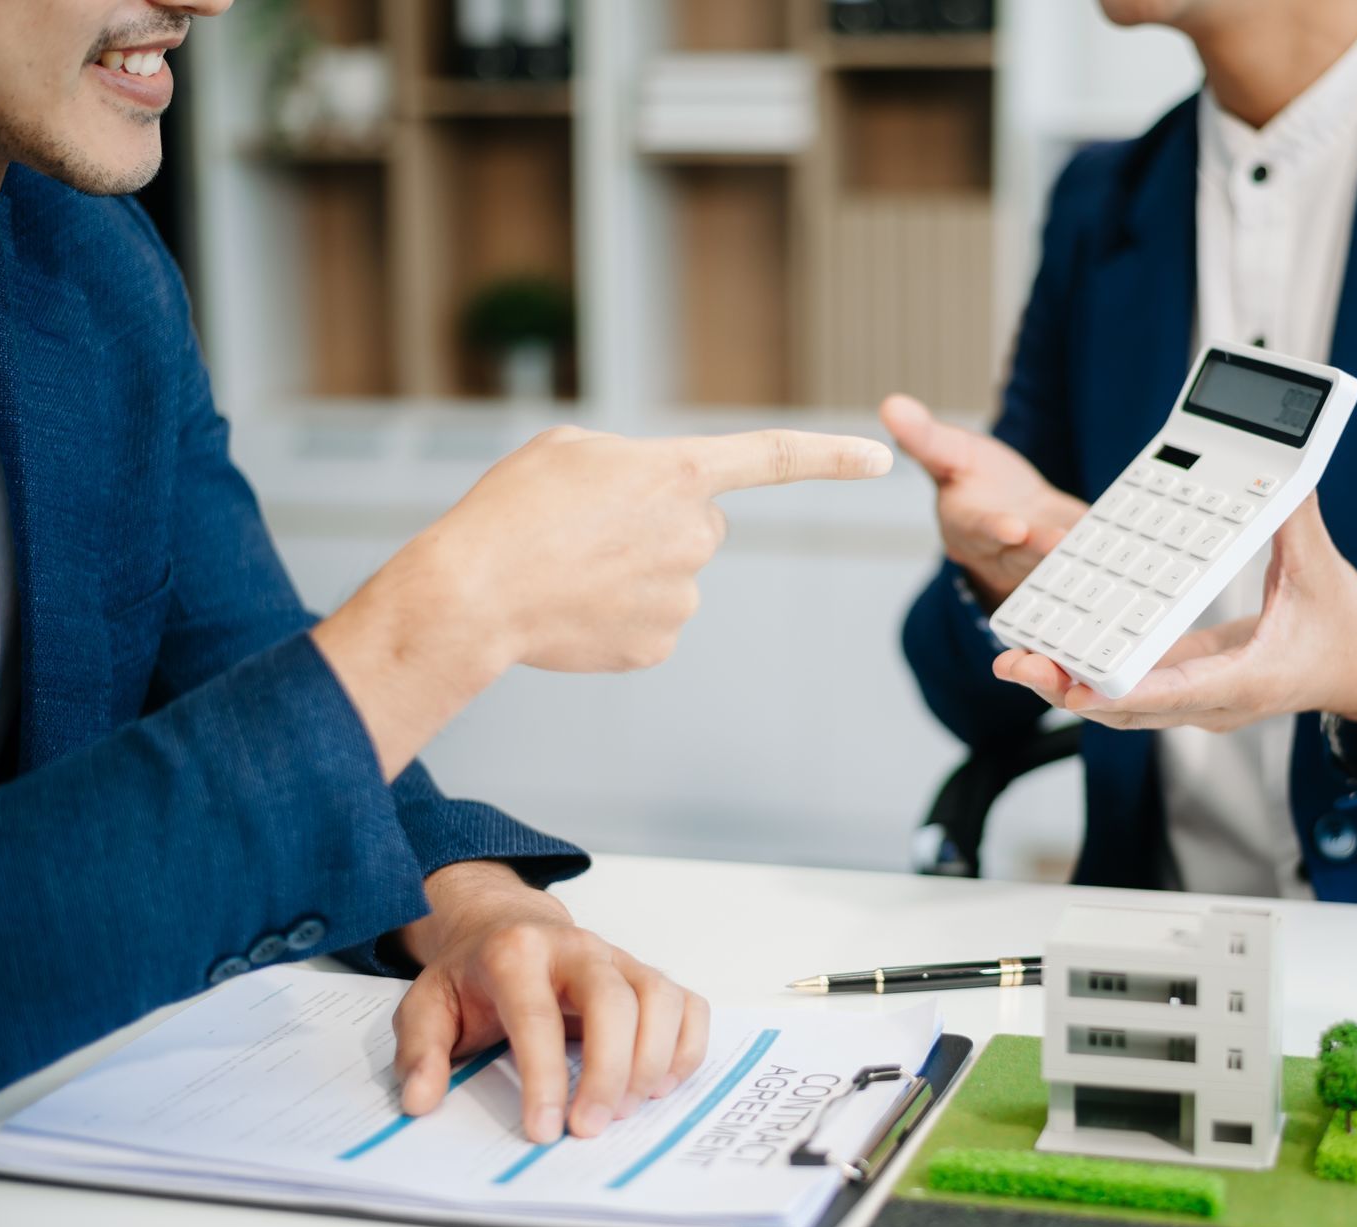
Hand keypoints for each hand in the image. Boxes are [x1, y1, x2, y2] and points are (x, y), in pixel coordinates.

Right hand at [314, 427, 892, 777]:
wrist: (473, 593)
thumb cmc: (512, 511)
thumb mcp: (569, 452)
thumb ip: (630, 464)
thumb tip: (654, 502)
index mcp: (681, 473)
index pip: (775, 457)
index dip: (831, 456)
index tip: (882, 459)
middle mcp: (696, 534)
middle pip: (703, 525)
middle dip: (664, 525)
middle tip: (595, 530)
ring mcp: (682, 596)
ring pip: (674, 576)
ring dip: (634, 571)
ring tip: (571, 569)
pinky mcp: (659, 644)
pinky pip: (651, 622)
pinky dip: (617, 615)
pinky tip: (575, 608)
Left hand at [390, 861, 709, 1144]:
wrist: (505, 926)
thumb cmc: (471, 975)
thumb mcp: (425, 1006)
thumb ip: (420, 1052)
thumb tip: (422, 1101)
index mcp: (516, 953)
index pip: (537, 1015)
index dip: (543, 1077)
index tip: (543, 1130)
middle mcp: (577, 947)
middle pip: (613, 1000)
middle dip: (609, 1071)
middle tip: (590, 1128)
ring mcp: (619, 958)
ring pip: (659, 997)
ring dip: (652, 1060)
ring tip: (626, 1109)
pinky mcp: (646, 974)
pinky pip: (688, 1004)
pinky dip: (686, 1047)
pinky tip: (660, 1084)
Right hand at [881, 394, 1087, 606]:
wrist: (1015, 507)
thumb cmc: (978, 482)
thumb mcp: (951, 453)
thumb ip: (925, 437)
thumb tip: (890, 405)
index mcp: (965, 525)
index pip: (976, 529)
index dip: (993, 531)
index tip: (1012, 528)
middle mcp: (999, 551)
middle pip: (1016, 555)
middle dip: (1036, 550)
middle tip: (1057, 542)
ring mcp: (1035, 561)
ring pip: (1050, 564)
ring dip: (1069, 555)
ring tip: (1085, 541)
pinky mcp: (1070, 561)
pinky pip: (1085, 558)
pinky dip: (1099, 549)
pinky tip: (1116, 538)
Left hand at [993, 495, 1356, 730]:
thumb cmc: (1346, 629)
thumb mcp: (1321, 571)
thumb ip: (1293, 520)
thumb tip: (1277, 473)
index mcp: (1247, 680)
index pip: (1172, 693)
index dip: (1120, 691)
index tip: (1075, 688)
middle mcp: (1215, 702)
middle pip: (1128, 709)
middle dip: (1069, 688)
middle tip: (1016, 665)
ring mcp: (1200, 701)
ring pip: (1122, 707)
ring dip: (1069, 685)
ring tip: (1017, 661)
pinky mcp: (1191, 689)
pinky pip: (1133, 689)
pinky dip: (1094, 674)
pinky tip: (1055, 653)